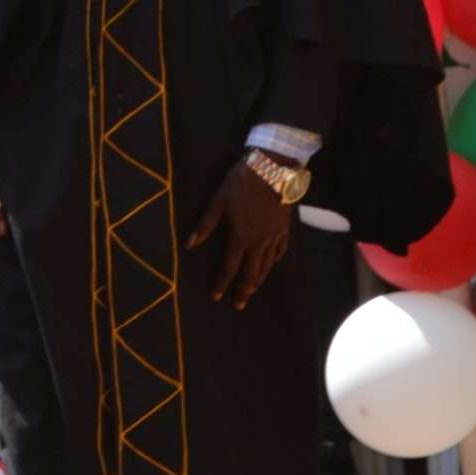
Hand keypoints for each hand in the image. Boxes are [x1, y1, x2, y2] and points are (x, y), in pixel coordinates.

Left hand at [188, 153, 294, 308]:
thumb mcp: (218, 201)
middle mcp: (259, 242)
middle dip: (244, 291)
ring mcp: (275, 237)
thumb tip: (190, 244)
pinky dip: (274, 262)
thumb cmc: (240, 183)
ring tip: (252, 291)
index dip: (222, 283)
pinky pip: (280, 252)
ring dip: (258, 280)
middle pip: (251, 273)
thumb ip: (206, 225)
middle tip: (239, 305)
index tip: (216, 296)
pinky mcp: (285, 229)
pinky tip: (272, 265)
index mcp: (240, 236)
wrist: (272, 169)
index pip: (230, 267)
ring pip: (267, 266)